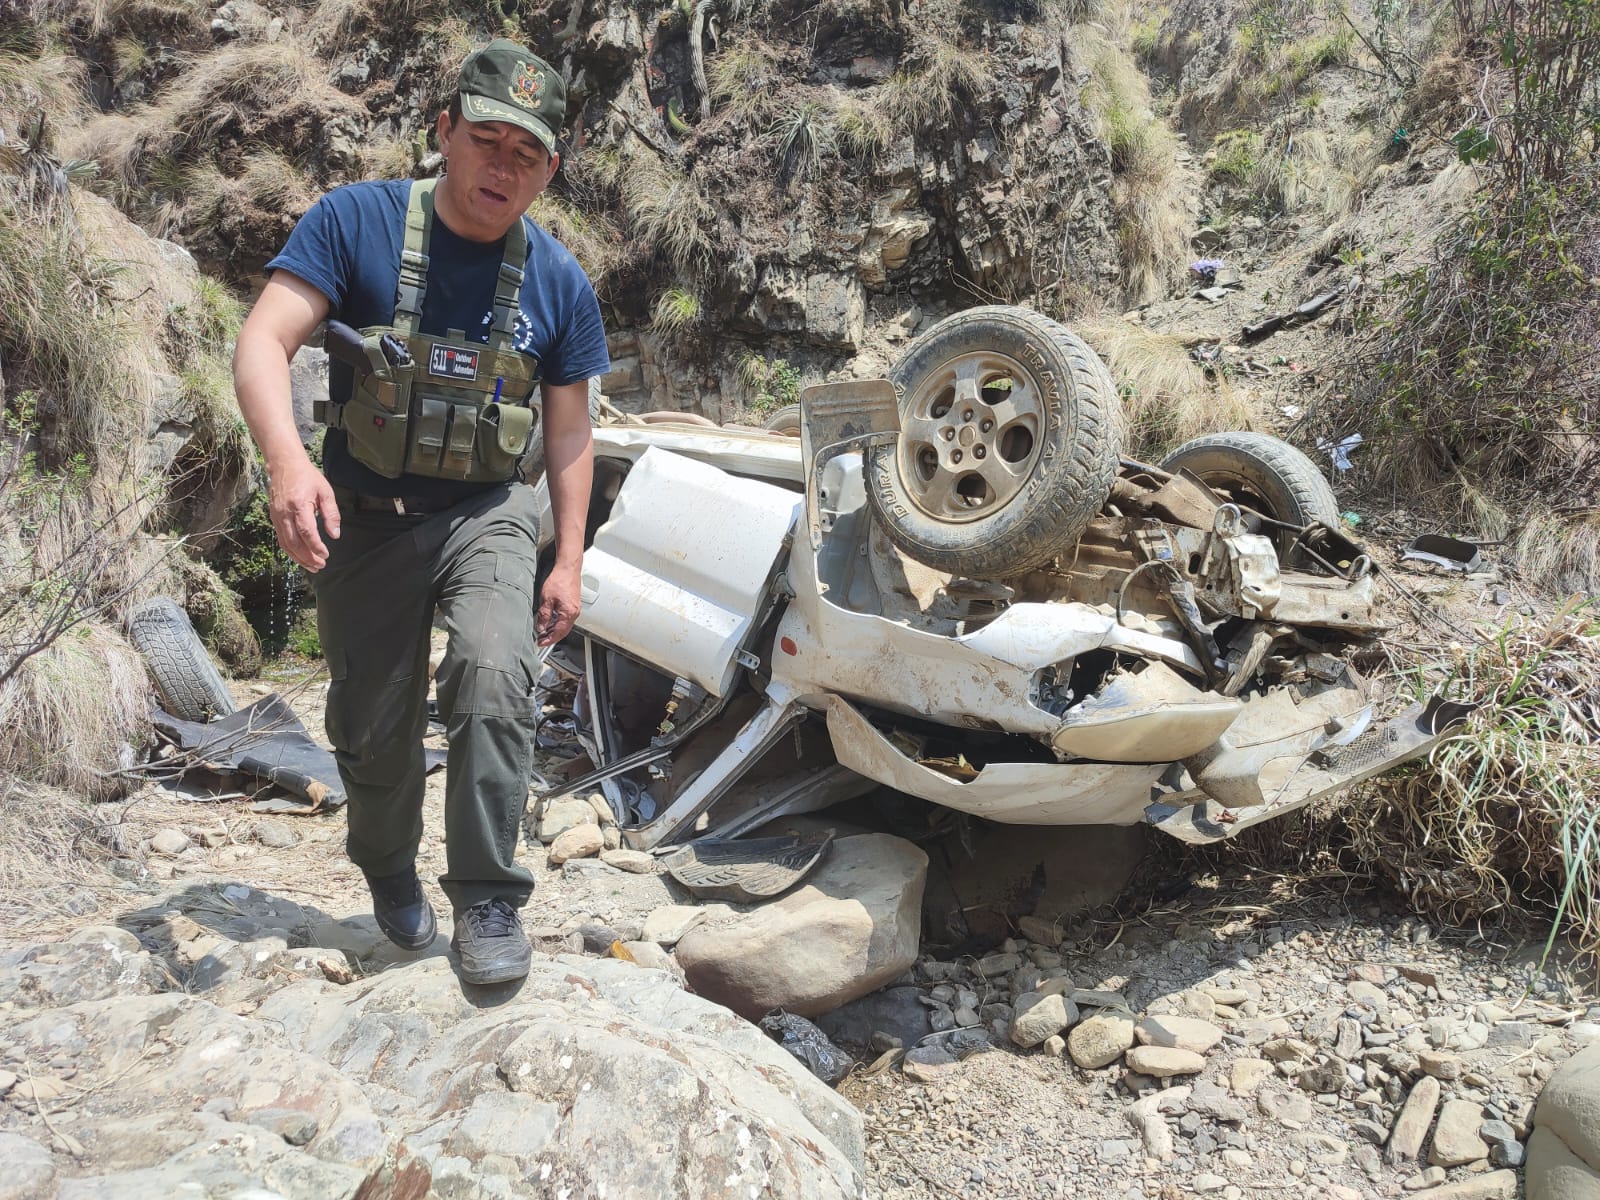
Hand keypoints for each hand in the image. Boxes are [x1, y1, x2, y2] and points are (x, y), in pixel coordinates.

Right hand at [268, 455, 339, 571]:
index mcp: (299, 505)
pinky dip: (291, 551)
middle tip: (321, 565)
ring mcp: (277, 517)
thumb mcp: (326, 492)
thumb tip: (335, 535)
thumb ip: (331, 514)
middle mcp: (284, 513)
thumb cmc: (307, 477)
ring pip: (286, 544)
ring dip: (299, 558)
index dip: (316, 546)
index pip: (307, 532)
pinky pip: (281, 539)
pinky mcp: (274, 518)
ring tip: (312, 566)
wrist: (284, 465)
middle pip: (294, 542)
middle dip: (308, 557)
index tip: (326, 555)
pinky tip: (301, 557)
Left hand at [536, 560, 581, 645]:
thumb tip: (541, 627)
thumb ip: (544, 616)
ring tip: (544, 633)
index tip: (541, 643)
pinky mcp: (573, 605)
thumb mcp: (546, 599)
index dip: (549, 640)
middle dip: (552, 637)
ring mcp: (575, 609)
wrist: (568, 569)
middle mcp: (574, 613)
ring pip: (565, 626)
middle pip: (563, 631)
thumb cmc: (560, 580)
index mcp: (569, 613)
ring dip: (554, 631)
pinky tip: (550, 623)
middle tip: (541, 640)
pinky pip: (566, 619)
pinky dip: (558, 624)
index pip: (559, 632)